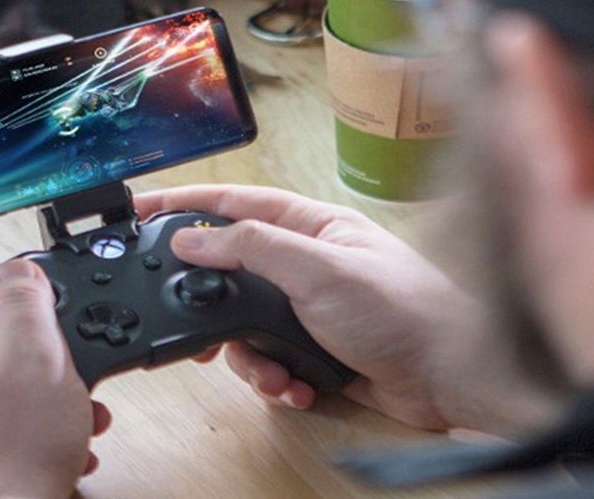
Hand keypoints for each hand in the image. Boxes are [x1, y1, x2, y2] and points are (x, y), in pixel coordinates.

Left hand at [0, 260, 111, 497]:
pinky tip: (63, 446)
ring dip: (40, 391)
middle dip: (34, 344)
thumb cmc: (6, 457)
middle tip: (67, 356)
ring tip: (78, 411)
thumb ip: (24, 299)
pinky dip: (28, 426)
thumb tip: (18, 269)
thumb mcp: (35, 354)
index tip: (29, 282)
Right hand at [136, 184, 557, 432]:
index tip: (140, 211)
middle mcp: (306, 263)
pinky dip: (275, 379)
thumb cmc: (407, 310)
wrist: (453, 378)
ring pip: (244, 326)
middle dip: (212, 306)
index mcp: (310, 225)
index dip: (185, 206)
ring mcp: (309, 308)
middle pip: (231, 272)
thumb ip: (253, 248)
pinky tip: (298, 388)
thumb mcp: (320, 268)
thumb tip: (195, 238)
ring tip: (274, 373)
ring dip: (250, 357)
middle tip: (194, 330)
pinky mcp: (315, 349)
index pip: (233, 205)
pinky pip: (269, 361)